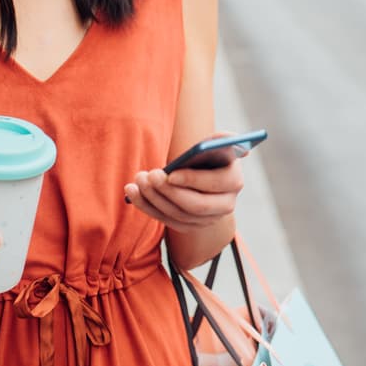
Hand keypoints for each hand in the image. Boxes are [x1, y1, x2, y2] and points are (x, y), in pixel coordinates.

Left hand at [126, 148, 243, 233]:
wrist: (200, 170)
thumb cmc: (206, 153)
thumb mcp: (215, 144)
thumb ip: (220, 140)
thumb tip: (226, 138)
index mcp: (234, 181)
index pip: (215, 184)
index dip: (193, 180)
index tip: (170, 173)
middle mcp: (225, 205)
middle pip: (196, 205)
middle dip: (169, 191)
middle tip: (148, 175)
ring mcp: (207, 219)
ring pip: (178, 215)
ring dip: (154, 198)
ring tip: (138, 179)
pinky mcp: (189, 226)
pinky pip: (166, 220)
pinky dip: (146, 206)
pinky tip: (131, 191)